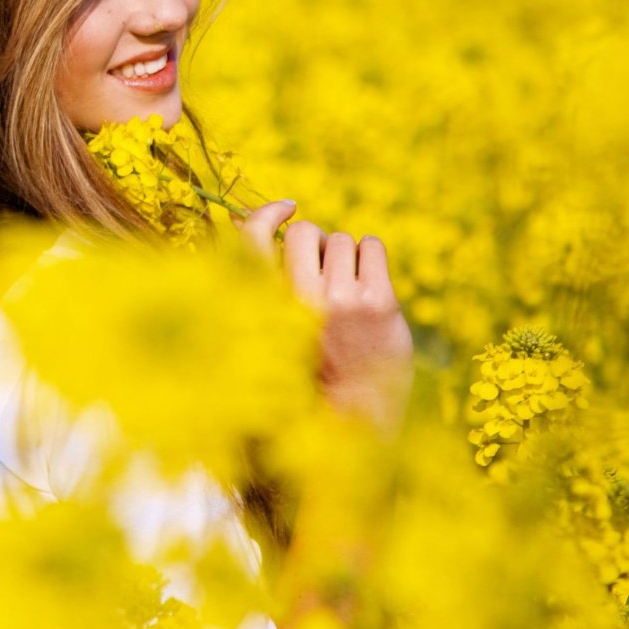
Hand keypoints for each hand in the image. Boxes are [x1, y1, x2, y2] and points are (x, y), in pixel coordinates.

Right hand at [234, 201, 414, 435]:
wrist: (354, 420)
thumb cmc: (310, 372)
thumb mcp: (271, 332)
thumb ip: (263, 286)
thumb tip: (248, 223)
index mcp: (266, 308)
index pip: (251, 239)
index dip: (265, 214)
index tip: (286, 208)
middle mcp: (300, 301)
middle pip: (305, 232)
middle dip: (315, 242)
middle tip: (324, 271)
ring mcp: (342, 300)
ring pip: (342, 240)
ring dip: (345, 256)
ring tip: (348, 290)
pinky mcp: (379, 303)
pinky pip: (372, 246)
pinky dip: (371, 257)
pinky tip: (369, 286)